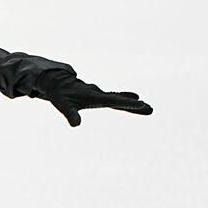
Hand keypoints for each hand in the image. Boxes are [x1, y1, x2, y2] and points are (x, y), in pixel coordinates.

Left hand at [31, 71, 152, 126]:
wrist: (57, 83)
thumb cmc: (60, 95)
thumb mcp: (63, 106)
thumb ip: (70, 114)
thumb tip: (76, 124)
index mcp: (93, 96)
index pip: (112, 100)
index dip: (126, 102)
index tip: (141, 104)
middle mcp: (98, 94)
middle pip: (119, 100)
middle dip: (134, 105)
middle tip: (150, 109)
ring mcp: (99, 94)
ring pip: (118, 98)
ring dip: (131, 102)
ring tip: (146, 106)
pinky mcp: (97, 96)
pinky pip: (113, 98)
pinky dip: (124, 100)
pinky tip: (133, 100)